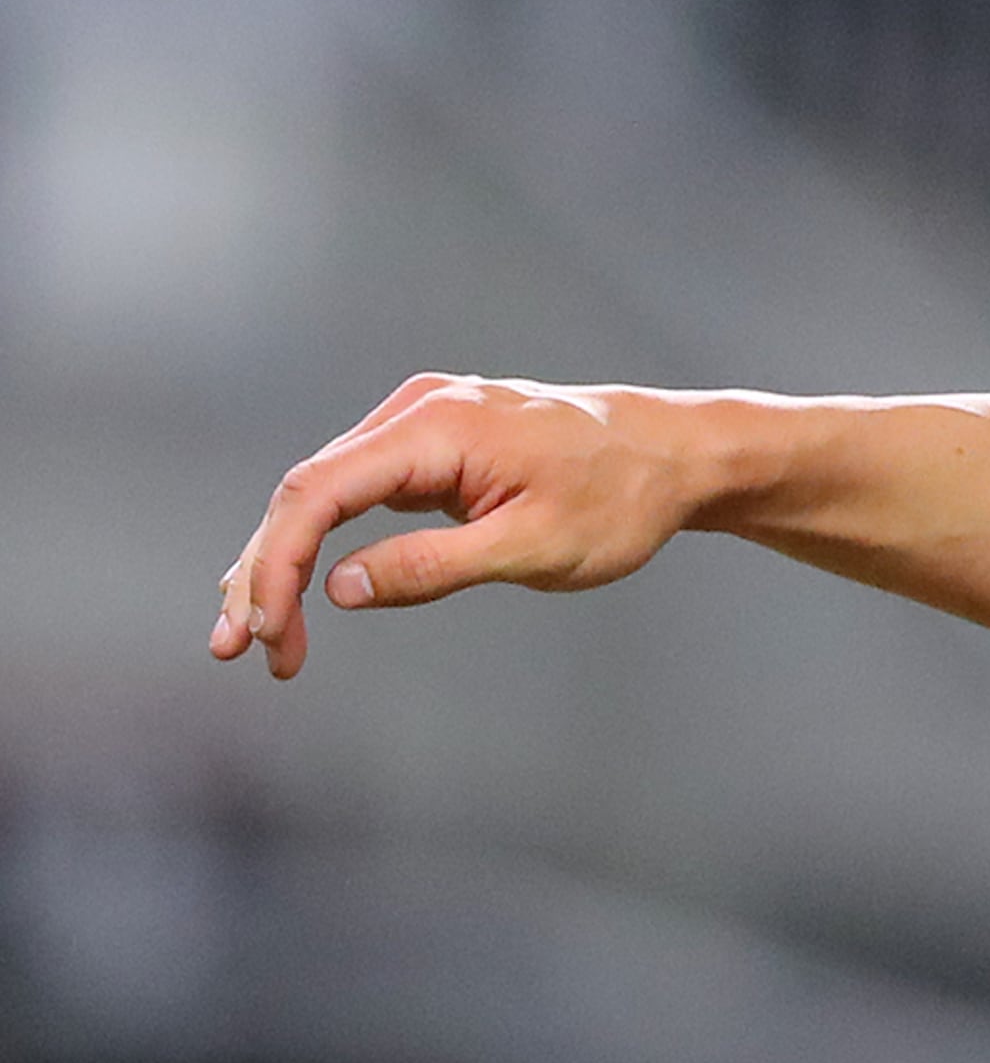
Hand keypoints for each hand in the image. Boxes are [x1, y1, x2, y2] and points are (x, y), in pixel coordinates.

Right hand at [213, 374, 710, 679]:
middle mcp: (418, 410)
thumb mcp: (535, 547)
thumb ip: (435, 567)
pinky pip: (355, 489)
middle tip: (241, 653)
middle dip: (264, 571)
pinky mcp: (432, 444)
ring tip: (257, 636)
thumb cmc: (620, 497)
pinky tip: (292, 588)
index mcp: (438, 426)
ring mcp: (423, 422)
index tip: (261, 632)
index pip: (318, 492)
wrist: (674, 454)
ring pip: (323, 491)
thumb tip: (339, 589)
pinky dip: (321, 539)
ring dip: (284, 559)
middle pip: (307, 491)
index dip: (275, 565)